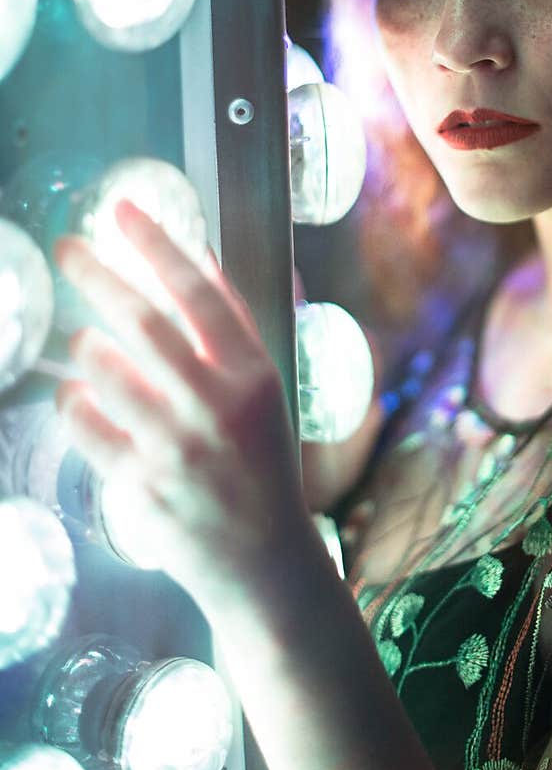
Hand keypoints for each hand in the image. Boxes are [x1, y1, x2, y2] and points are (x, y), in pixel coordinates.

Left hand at [53, 200, 307, 615]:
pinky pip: (87, 427)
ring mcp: (178, 449)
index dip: (157, 245)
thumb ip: (231, 325)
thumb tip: (197, 254)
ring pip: (107, 371)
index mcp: (254, 375)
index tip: (123, 209)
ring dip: (86, 344)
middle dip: (98, 274)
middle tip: (68, 247)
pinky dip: (73, 402)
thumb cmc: (262, 463)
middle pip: (145, 322)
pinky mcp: (142, 486)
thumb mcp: (264, 389)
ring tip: (85, 340)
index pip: (200, 293)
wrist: (263, 560)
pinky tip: (76, 394)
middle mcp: (218, 407)